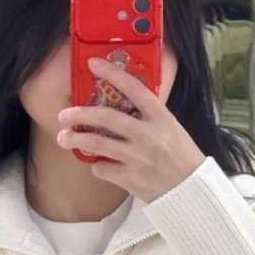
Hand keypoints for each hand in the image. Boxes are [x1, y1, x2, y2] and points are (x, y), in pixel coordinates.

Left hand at [56, 56, 205, 202]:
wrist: (192, 190)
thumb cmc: (182, 157)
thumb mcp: (172, 129)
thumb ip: (149, 117)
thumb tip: (121, 103)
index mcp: (161, 118)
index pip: (135, 89)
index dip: (113, 74)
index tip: (93, 63)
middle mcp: (148, 135)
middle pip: (107, 118)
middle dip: (80, 114)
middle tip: (64, 115)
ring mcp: (138, 158)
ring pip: (98, 145)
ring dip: (76, 140)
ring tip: (63, 138)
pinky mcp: (131, 179)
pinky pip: (102, 169)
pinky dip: (97, 166)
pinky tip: (99, 165)